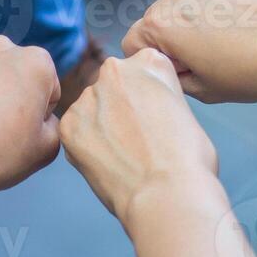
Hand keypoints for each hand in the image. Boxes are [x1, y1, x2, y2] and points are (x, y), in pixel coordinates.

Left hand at [59, 50, 216, 226]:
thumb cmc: (188, 161)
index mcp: (149, 62)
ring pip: (92, 110)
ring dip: (102, 128)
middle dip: (120, 109)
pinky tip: (108, 164)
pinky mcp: (69, 124)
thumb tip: (142, 110)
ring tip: (124, 157)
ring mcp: (89, 97)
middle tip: (137, 140)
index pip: (141, 72)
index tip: (155, 121)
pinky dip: (86, 148)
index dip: (148, 101)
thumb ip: (157, 97)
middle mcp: (115, 70)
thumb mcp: (183, 110)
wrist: (168, 194)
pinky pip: (76, 132)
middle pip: (113, 88)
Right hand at [121, 0, 256, 102]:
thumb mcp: (204, 90)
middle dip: (174, 37)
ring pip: (182, 0)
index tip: (185, 69)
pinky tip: (240, 17)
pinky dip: (216, 0)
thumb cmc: (255, 70)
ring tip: (229, 35)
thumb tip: (165, 63)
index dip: (157, 61)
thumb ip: (172, 75)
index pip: (133, 43)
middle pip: (156, 19)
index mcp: (161, 23)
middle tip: (210, 55)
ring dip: (194, 16)